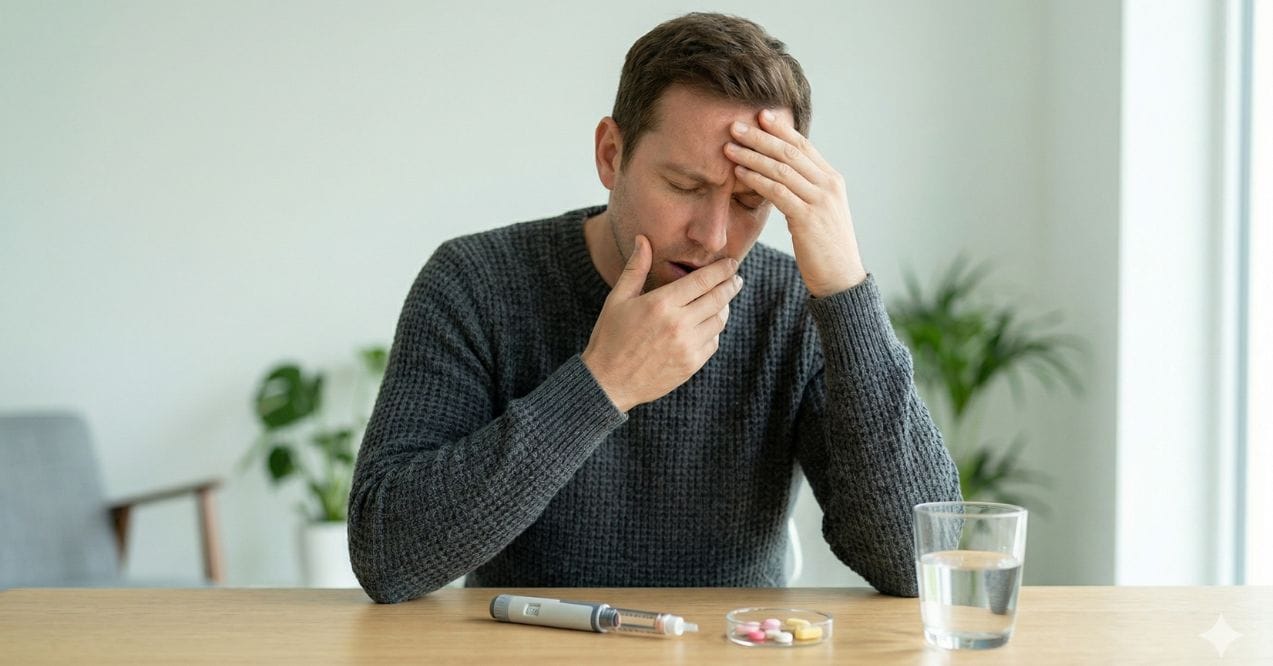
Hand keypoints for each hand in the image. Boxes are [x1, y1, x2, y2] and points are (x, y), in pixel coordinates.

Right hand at [581, 234, 741, 412]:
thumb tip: (643, 239)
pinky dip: (714, 330)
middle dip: (731, 285)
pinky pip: (713, 342)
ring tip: (722, 300)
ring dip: (724, 307)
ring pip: (719, 320)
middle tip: (736, 279)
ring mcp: (687, 346)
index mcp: (661, 303)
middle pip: (718, 298)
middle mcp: (678, 324)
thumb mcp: (618, 299)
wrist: (608, 382)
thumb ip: (636, 268)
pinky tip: (707, 325)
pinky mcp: (691, 364)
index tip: (731, 264)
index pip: (703, 280)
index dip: (722, 270)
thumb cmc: (610, 337)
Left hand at [725, 110, 866, 296]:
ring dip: (752, 156)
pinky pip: (777, 192)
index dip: (780, 129)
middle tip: (735, 125)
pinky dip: (756, 179)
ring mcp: (820, 200)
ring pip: (781, 169)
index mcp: (832, 179)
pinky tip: (738, 173)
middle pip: (789, 152)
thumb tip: (781, 176)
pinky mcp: (808, 218)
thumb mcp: (819, 212)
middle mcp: (828, 185)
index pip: (803, 146)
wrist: (841, 278)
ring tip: (729, 147)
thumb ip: (804, 191)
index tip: (760, 115)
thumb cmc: (825, 248)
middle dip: (761, 136)